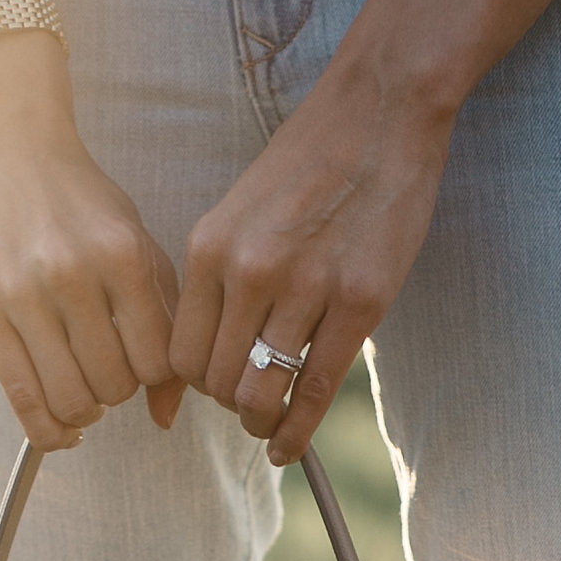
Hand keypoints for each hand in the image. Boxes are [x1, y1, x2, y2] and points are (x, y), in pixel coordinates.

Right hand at [0, 44, 182, 450]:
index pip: (156, 362)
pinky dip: (48, 430)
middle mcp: (71, 275)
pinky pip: (22, 399)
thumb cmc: (80, 204)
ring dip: (85, 409)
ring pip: (70, 400)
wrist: (3, 148)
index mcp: (121, 256)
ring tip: (82, 388)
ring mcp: (20, 294)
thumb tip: (168, 416)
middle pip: (114, 386)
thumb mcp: (136, 246)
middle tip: (106, 370)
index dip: (154, 376)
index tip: (140, 362)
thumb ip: (164, 322)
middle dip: (117, 391)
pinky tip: (61, 429)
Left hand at [169, 54, 455, 464]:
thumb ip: (223, 272)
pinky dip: (298, 433)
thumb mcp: (242, 209)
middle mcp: (249, 272)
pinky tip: (290, 448)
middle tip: (248, 409)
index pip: (181, 352)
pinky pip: (315, 391)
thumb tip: (214, 344)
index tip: (214, 387)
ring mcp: (304, 290)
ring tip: (270, 425)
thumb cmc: (312, 160)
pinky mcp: (358, 304)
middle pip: (216, 381)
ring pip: (261, 394)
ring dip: (261, 422)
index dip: (194, 385)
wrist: (379, 112)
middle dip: (229, 406)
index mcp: (211, 247)